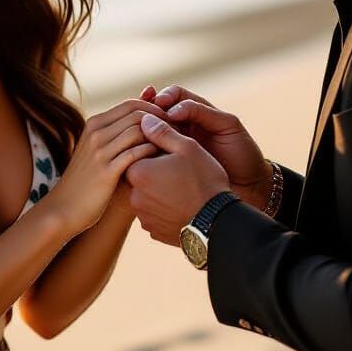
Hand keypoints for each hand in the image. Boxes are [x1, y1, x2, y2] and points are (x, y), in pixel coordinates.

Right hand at [50, 99, 163, 235]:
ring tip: (173, 145)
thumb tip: (144, 120)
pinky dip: (152, 153)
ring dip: (159, 136)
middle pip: (137, 114)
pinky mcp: (106, 170)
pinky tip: (162, 161)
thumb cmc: (87, 180)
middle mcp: (96, 132)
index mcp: (94, 124)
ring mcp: (99, 151)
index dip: (154, 109)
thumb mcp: (98, 151)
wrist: (64, 208)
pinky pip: (136, 153)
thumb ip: (117, 134)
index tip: (169, 122)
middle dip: (161, 120)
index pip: (131, 104)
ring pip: (138, 131)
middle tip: (177, 131)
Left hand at [125, 114, 230, 245]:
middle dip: (155, 170)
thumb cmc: (204, 181)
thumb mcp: (187, 148)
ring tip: (183, 188)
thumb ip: (163, 132)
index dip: (154, 149)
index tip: (172, 152)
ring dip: (158, 189)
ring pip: (146, 195)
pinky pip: (154, 213)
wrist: (217, 223)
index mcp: (138, 172)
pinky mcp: (153, 231)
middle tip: (179, 170)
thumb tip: (144, 120)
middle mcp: (134, 196)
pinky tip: (182, 204)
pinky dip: (164, 207)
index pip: (136, 153)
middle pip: (140, 175)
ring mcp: (143, 216)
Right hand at [142, 84, 271, 211]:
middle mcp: (182, 128)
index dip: (164, 96)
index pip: (173, 96)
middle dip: (147, 111)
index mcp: (196, 113)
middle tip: (144, 117)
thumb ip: (202, 113)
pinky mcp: (169, 168)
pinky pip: (152, 156)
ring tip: (140, 133)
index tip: (160, 102)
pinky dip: (144, 152)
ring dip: (142, 132)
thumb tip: (171, 110)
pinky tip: (140, 153)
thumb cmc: (242, 154)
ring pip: (150, 134)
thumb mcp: (227, 126)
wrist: (250, 187)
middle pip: (156, 113)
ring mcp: (174, 148)